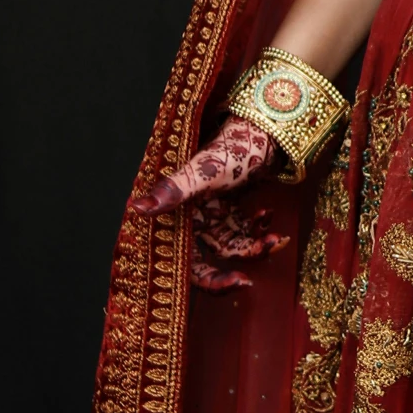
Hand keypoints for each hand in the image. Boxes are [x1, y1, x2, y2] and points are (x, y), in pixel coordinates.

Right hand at [129, 116, 287, 291]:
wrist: (263, 129)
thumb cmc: (230, 146)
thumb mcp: (204, 170)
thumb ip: (173, 190)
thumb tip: (135, 207)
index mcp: (180, 213)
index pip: (188, 261)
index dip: (209, 280)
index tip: (237, 283)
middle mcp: (193, 219)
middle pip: (208, 262)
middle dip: (230, 272)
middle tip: (249, 281)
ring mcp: (213, 216)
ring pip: (232, 248)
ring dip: (254, 247)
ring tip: (277, 238)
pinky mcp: (231, 210)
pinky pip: (244, 232)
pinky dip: (258, 228)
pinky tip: (268, 216)